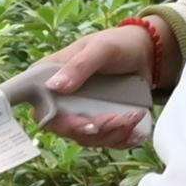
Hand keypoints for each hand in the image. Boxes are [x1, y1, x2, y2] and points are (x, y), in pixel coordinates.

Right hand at [32, 19, 162, 147]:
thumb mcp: (100, 49)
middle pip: (65, 129)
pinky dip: (120, 140)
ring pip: (86, 138)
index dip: (59, 122)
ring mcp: (78, 112)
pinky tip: (135, 132)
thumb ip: (78, 66)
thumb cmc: (118, 44)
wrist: (144, 53)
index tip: (87, 124)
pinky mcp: (97, 122)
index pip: (41, 108)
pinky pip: (103, 140)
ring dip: (112, 134)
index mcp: (50, 77)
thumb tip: (53, 86)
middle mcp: (60, 99)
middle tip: (120, 118)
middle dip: (95, 130)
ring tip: (134, 116)